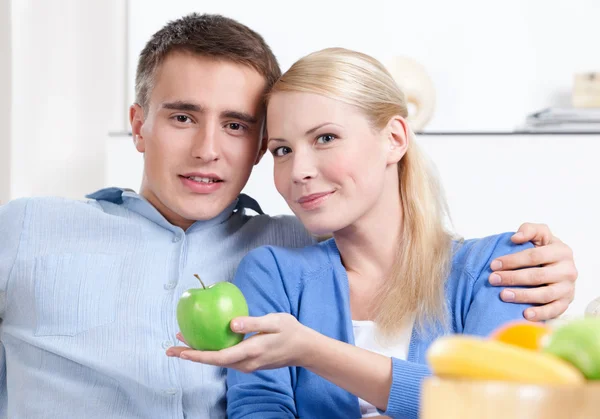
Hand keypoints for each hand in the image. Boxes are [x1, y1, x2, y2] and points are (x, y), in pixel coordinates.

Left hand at [166, 313, 310, 372]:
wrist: (304, 349)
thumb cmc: (290, 332)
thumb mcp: (274, 322)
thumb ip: (253, 323)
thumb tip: (231, 324)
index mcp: (250, 353)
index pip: (218, 357)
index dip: (197, 355)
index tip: (179, 351)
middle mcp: (245, 363)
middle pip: (212, 361)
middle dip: (190, 354)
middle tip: (169, 348)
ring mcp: (247, 364)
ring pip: (218, 359)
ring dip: (199, 351)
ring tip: (183, 339)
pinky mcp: (249, 361)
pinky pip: (225, 357)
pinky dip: (212, 349)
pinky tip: (207, 338)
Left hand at [488, 223, 576, 320]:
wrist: (557, 267)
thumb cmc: (544, 250)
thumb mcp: (540, 235)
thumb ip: (529, 230)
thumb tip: (516, 238)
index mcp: (562, 251)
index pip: (534, 256)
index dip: (512, 260)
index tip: (493, 264)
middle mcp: (568, 270)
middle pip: (537, 276)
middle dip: (512, 278)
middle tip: (493, 280)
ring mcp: (568, 288)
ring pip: (544, 294)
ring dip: (522, 295)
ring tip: (503, 295)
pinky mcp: (566, 303)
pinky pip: (553, 311)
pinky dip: (540, 314)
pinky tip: (524, 314)